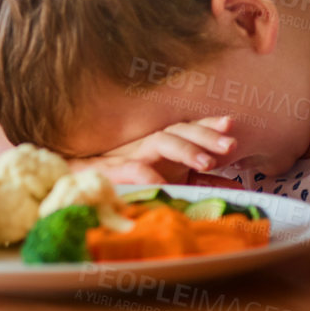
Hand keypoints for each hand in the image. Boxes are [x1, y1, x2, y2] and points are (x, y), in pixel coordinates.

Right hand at [67, 116, 235, 183]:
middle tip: (230, 144)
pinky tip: (165, 183)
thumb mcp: (167, 181)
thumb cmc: (125, 181)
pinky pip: (134, 170)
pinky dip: (150, 175)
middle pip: (180, 130)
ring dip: (186, 149)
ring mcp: (131, 155)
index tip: (230, 124)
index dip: (209, 126)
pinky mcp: (114, 172)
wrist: (78, 184)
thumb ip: (197, 182)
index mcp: (162, 147)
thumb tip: (231, 186)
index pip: (188, 129)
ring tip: (206, 162)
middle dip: (206, 135)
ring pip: (161, 141)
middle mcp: (149, 145)